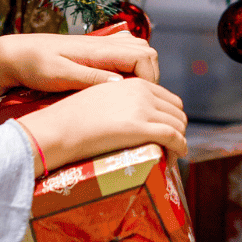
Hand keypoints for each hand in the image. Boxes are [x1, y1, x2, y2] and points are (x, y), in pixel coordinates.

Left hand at [0, 31, 161, 106]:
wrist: (15, 54)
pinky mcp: (97, 51)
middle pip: (147, 53)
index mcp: (100, 49)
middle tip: (139, 102)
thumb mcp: (59, 75)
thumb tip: (121, 84)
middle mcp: (106, 43)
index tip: (141, 99)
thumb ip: (90, 78)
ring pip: (140, 52)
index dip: (150, 78)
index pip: (144, 56)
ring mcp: (103, 45)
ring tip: (132, 96)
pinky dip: (132, 68)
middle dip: (151, 77)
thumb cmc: (34, 65)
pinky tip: (119, 87)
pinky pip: (127, 54)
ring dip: (143, 73)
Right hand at [15, 77, 188, 171]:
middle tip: (171, 146)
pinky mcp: (141, 128)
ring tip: (171, 155)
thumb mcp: (102, 96)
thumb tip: (129, 116)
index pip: (168, 99)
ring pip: (178, 125)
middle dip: (178, 129)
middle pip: (177, 111)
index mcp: (134, 83)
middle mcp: (143, 93)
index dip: (171, 117)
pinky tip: (174, 158)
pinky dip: (179, 148)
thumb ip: (121, 101)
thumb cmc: (73, 117)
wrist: (61, 127)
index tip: (168, 132)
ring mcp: (143, 109)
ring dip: (179, 141)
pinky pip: (174, 138)